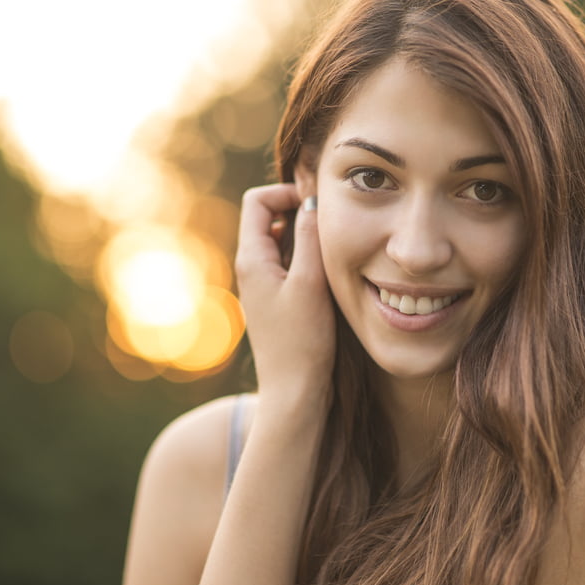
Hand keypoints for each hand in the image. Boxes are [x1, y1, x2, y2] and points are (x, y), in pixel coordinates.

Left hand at [235, 184, 334, 416]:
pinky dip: (307, 260)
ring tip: (334, 252)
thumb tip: (311, 200)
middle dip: (299, 212)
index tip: (319, 206)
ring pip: (282, 242)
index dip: (286, 193)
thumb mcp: (311, 282)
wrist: (294, 391)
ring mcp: (262, 285)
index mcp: (251, 259)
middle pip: (269, 218)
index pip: (257, 201)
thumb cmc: (302, 341)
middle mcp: (250, 268)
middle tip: (333, 225)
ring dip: (306, 238)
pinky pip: (288, 264)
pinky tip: (329, 276)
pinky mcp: (276, 300)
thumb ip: (309, 238)